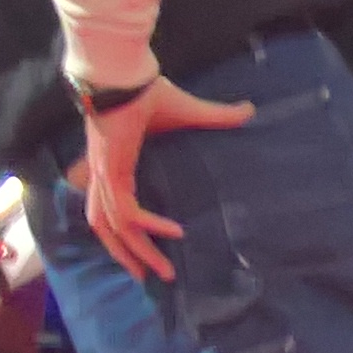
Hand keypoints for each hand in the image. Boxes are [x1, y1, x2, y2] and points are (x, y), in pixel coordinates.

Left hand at [69, 77, 257, 282]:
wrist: (124, 75)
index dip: (123, 228)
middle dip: (126, 255)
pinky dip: (149, 226)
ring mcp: (104, 176)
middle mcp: (103, 175)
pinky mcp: (112, 174)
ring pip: (112, 228)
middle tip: (151, 277)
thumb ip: (217, 116)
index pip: (109, 204)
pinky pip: (127, 212)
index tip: (145, 246)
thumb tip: (249, 110)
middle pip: (105, 227)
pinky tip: (175, 233)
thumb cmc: (148, 90)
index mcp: (112, 164)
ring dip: (133, 253)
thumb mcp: (188, 111)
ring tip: (159, 272)